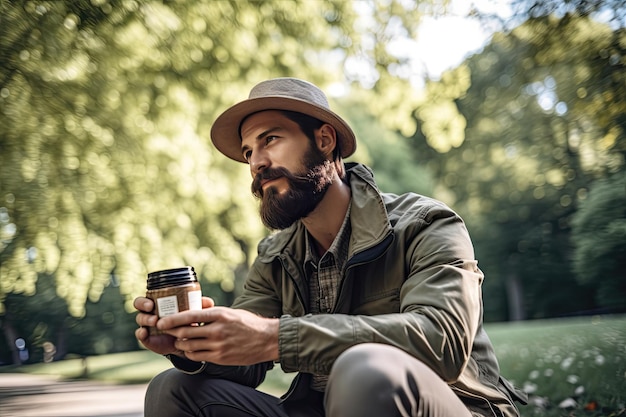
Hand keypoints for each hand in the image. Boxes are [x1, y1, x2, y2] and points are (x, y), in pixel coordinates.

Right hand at [133, 296, 215, 355]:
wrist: (186, 342)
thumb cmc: (187, 322)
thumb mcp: (192, 314)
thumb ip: (199, 307)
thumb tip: (208, 302)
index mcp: (159, 304)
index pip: (147, 297)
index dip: (146, 298)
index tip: (152, 302)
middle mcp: (151, 313)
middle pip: (139, 306)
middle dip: (143, 305)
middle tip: (151, 308)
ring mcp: (148, 326)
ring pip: (140, 319)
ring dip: (145, 319)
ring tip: (155, 321)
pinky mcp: (148, 338)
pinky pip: (140, 335)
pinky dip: (141, 334)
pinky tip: (145, 333)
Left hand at [156, 307, 279, 365]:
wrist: (267, 340)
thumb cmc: (249, 324)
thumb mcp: (231, 312)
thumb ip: (213, 313)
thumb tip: (195, 312)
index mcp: (220, 314)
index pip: (190, 316)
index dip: (173, 319)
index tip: (162, 321)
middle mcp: (217, 330)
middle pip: (185, 332)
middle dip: (173, 332)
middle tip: (166, 331)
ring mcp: (218, 345)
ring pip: (189, 346)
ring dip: (181, 343)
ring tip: (179, 340)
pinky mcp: (220, 357)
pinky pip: (197, 357)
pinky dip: (189, 353)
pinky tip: (189, 350)